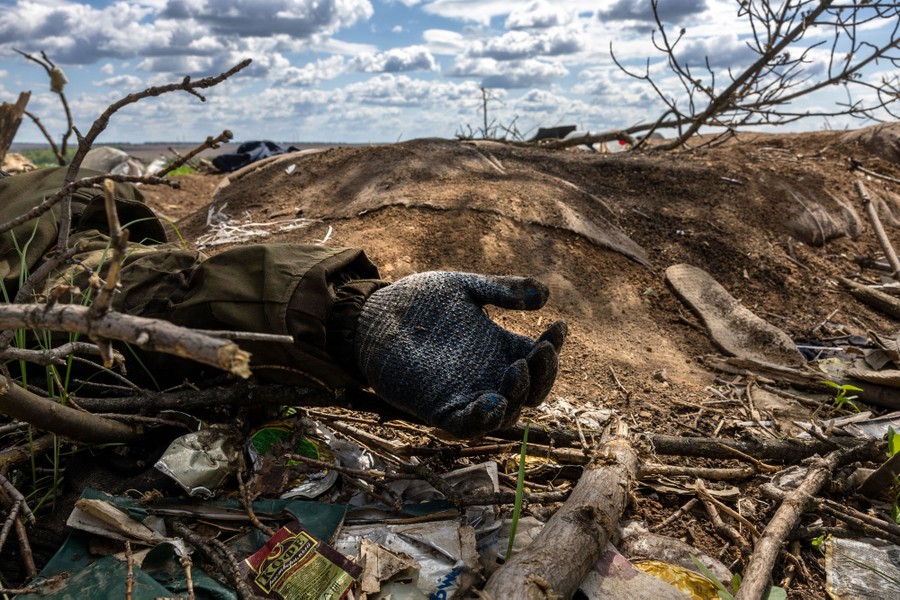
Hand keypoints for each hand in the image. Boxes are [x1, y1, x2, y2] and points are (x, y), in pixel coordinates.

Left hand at [354, 272, 565, 436]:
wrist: (376, 313)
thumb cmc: (421, 300)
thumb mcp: (465, 288)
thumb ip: (501, 290)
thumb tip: (543, 293)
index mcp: (500, 348)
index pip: (539, 357)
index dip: (553, 346)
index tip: (557, 326)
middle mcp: (489, 375)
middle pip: (532, 390)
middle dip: (544, 373)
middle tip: (540, 349)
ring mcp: (467, 394)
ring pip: (507, 412)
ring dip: (520, 394)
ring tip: (517, 367)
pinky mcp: (439, 409)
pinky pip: (468, 426)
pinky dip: (484, 419)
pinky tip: (494, 402)